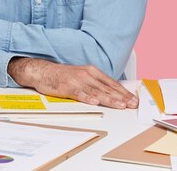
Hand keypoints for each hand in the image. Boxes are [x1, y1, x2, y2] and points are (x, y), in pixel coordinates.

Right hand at [8, 58, 137, 108]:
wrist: (44, 71)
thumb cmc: (64, 75)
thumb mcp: (83, 75)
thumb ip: (96, 83)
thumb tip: (112, 93)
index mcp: (92, 71)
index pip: (111, 83)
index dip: (123, 92)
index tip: (133, 100)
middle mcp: (86, 74)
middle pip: (107, 88)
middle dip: (121, 97)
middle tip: (132, 105)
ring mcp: (76, 81)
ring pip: (96, 92)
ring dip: (109, 99)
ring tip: (120, 105)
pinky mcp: (66, 87)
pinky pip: (79, 93)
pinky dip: (87, 98)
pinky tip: (95, 102)